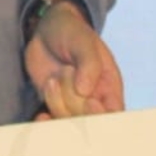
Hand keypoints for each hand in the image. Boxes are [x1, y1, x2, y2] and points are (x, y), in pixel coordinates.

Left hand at [24, 1, 124, 118]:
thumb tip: (85, 90)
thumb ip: (88, 63)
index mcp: (109, 85)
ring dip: (57, 104)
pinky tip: (41, 116)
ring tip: (52, 80)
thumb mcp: (82, 41)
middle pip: (90, 121)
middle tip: (66, 74)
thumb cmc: (71, 32)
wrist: (45, 31)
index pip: (114, 112)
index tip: (90, 100)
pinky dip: (46, 123)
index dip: (104, 114)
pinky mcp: (54, 105)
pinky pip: (52, 124)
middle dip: (75, 104)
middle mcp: (94, 99)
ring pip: (68, 122)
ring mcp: (72, 104)